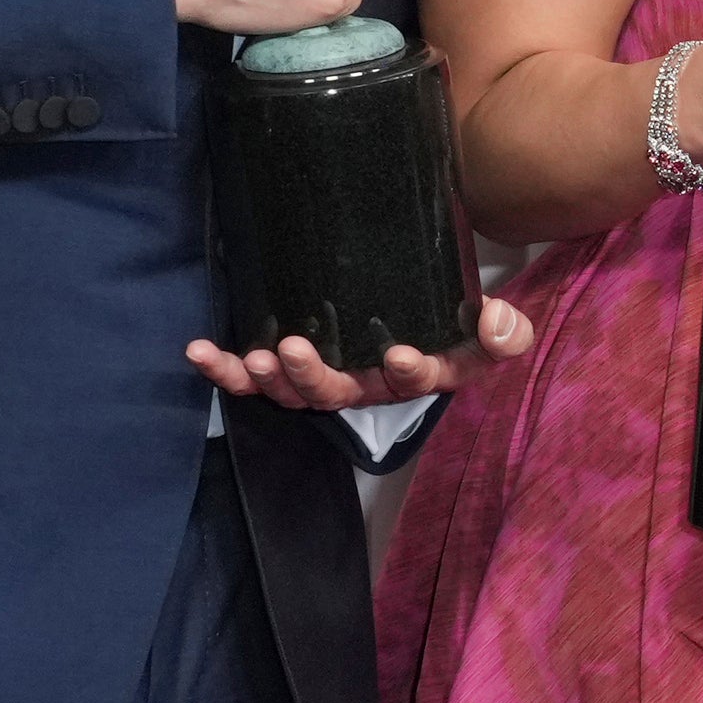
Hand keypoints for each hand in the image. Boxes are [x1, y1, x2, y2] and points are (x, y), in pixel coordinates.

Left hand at [189, 297, 537, 409]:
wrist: (418, 309)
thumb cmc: (454, 323)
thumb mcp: (491, 328)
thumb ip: (505, 330)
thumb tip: (499, 321)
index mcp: (417, 375)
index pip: (418, 381)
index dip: (409, 373)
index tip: (400, 355)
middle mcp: (366, 385)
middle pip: (337, 393)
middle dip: (312, 377)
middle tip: (293, 350)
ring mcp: (324, 377)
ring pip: (292, 392)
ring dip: (268, 379)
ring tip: (253, 358)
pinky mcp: (288, 364)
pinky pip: (253, 375)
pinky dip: (223, 369)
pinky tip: (197, 351)